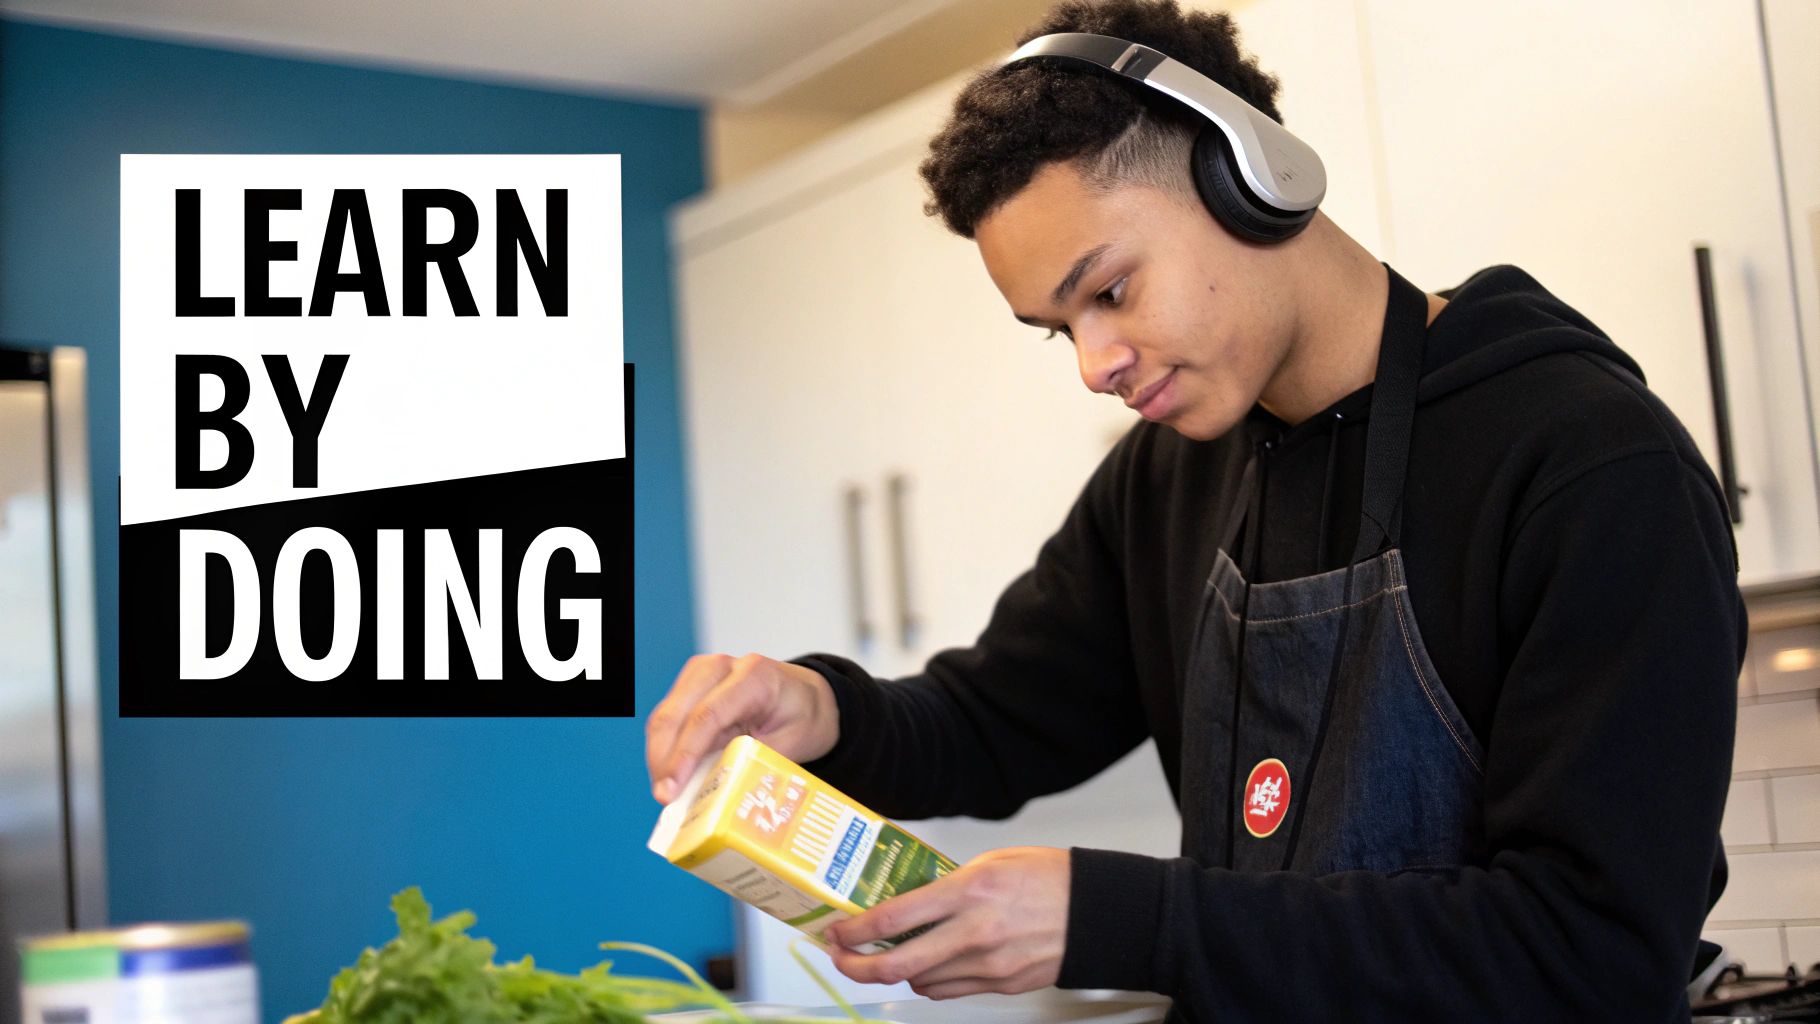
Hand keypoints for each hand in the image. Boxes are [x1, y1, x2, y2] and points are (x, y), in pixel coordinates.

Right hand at [645, 653, 839, 803]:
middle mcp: (720, 668)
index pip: (706, 716)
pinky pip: (669, 721)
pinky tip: (671, 777)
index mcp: (753, 677)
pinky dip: (666, 751)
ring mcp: (701, 673)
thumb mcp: (794, 742)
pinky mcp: (690, 686)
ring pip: (664, 718)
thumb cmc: (803, 714)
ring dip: (660, 758)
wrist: (805, 694)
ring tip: (666, 793)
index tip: (671, 789)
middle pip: (675, 714)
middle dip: (663, 760)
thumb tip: (720, 793)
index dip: (683, 755)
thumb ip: (756, 763)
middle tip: (664, 798)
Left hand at [823, 846, 1069, 999]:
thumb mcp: (991, 862)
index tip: (837, 930)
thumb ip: (946, 883)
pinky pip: (949, 991)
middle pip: (896, 965)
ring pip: (919, 982)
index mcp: (969, 891)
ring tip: (882, 957)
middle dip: (855, 965)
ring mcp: (988, 965)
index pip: (894, 918)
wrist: (1097, 912)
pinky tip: (923, 966)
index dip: (854, 930)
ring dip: (893, 973)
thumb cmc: (1049, 878)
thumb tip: (908, 899)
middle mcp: (974, 932)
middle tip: (840, 956)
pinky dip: (928, 982)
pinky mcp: (1000, 985)